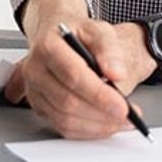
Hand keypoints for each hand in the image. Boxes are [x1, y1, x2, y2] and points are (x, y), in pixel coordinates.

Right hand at [4, 18, 155, 138]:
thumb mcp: (98, 30)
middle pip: (68, 101)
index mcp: (48, 46)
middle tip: (126, 115)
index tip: (122, 106)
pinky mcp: (39, 106)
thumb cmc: (77, 33)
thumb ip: (109, 49)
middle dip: (101, 113)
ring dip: (96, 125)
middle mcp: (35, 70)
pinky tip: (105, 125)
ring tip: (120, 121)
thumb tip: (116, 73)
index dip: (99, 94)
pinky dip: (87, 130)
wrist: (57, 36)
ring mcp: (35, 91)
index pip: (74, 76)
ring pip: (64, 118)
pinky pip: (61, 127)